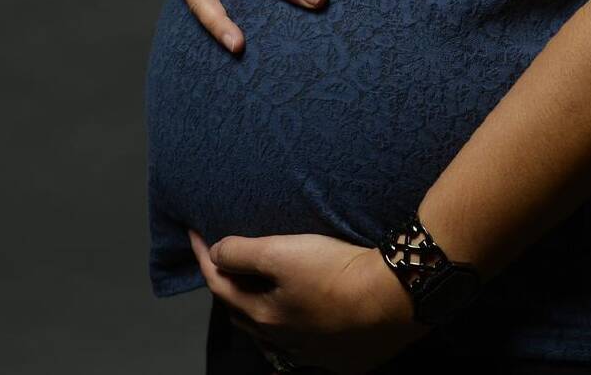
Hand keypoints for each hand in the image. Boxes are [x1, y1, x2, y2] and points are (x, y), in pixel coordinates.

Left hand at [188, 229, 431, 373]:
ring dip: (261, 312)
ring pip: (274, 335)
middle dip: (228, 289)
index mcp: (265, 316)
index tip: (193, 232)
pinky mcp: (344, 357)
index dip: (203, 256)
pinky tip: (305, 318)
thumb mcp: (282, 252)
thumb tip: (215, 253)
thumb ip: (242, 252)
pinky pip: (308, 344)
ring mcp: (316, 353)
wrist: (397, 298)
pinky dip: (295, 328)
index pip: (219, 284)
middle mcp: (284, 341)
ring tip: (260, 292)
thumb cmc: (336, 271)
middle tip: (224, 264)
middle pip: (243, 315)